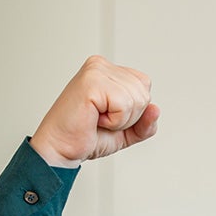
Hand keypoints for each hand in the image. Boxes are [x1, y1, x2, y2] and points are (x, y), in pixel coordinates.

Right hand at [30, 55, 159, 167]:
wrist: (60, 150)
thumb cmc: (86, 137)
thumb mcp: (126, 131)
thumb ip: (146, 122)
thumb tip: (156, 109)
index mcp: (107, 70)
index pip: (144, 84)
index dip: (134, 110)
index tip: (107, 116)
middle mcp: (101, 65)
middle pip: (144, 91)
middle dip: (129, 116)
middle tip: (101, 120)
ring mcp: (96, 71)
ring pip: (137, 99)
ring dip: (120, 120)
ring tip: (97, 119)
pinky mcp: (92, 82)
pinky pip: (124, 105)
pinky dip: (114, 121)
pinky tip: (94, 119)